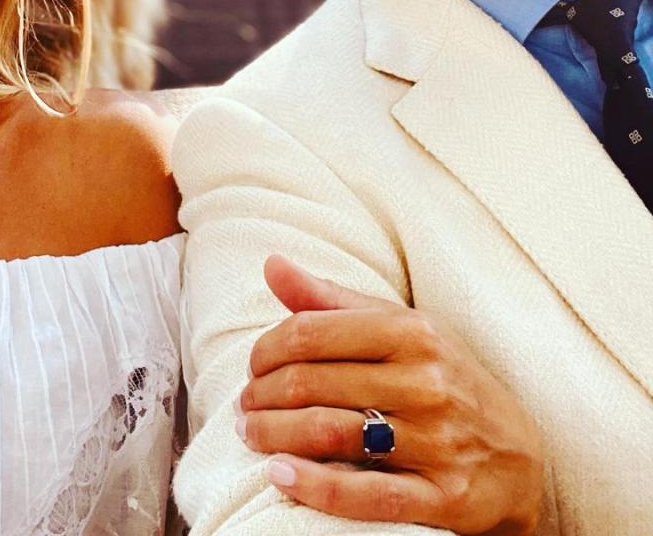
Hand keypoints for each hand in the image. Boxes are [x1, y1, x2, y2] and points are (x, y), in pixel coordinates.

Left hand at [236, 255, 541, 534]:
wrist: (519, 456)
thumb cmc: (442, 378)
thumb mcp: (398, 328)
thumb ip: (331, 301)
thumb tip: (271, 263)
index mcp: (412, 332)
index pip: (311, 333)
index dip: (267, 350)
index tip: (252, 367)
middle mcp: (427, 381)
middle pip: (312, 383)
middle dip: (262, 396)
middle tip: (242, 408)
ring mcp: (437, 440)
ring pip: (330, 433)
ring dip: (274, 436)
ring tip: (251, 436)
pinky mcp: (444, 497)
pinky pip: (366, 495)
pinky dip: (314, 485)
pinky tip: (280, 476)